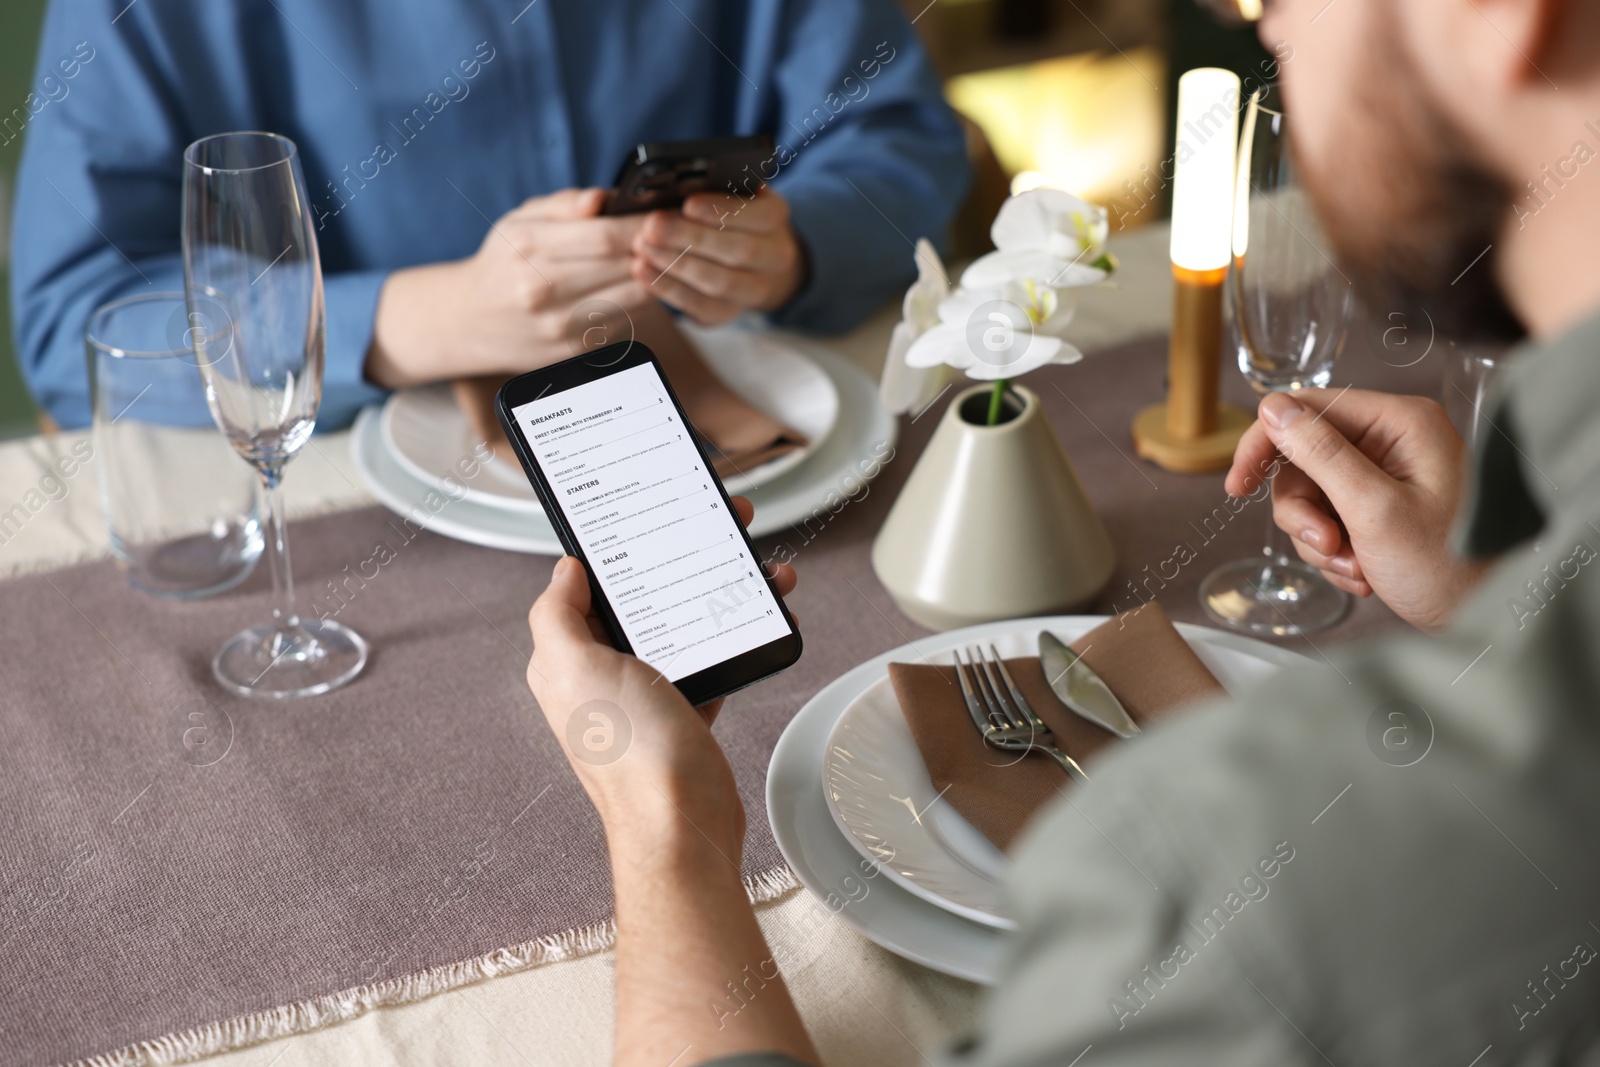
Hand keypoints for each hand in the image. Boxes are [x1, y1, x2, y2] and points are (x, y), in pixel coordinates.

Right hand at [366, 188, 650, 388]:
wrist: (470, 322)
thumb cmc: (502, 262)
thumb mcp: (519, 220)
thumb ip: (564, 204)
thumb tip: (605, 198)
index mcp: (529, 248)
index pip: (605, 236)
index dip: (644, 225)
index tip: (666, 214)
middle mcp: (542, 290)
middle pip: (623, 267)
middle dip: (658, 248)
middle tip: (679, 234)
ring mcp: (558, 326)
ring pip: (632, 298)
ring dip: (654, 276)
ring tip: (664, 257)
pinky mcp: (572, 351)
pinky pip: (623, 321)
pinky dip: (638, 301)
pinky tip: (638, 284)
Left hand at [524, 498, 797, 851]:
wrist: (682, 824)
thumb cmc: (631, 753)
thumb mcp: (575, 667)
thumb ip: (556, 614)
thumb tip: (563, 570)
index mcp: (566, 658)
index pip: (588, 584)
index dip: (620, 544)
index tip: (655, 511)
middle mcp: (602, 675)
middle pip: (644, 596)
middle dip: (683, 556)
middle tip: (724, 524)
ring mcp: (646, 696)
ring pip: (684, 622)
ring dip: (722, 590)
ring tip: (764, 569)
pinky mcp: (686, 714)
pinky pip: (713, 659)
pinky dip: (738, 634)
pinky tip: (762, 615)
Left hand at [630, 187, 806, 325]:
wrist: (743, 259)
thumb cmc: (722, 215)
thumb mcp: (723, 193)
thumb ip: (706, 188)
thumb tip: (671, 188)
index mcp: (775, 215)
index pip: (761, 215)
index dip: (724, 210)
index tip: (689, 204)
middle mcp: (775, 256)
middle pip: (740, 251)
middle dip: (692, 238)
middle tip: (653, 225)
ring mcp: (755, 289)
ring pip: (720, 282)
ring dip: (677, 265)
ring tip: (643, 247)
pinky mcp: (728, 312)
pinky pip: (700, 305)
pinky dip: (668, 288)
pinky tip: (642, 271)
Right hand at [1225, 389, 1490, 632]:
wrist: (1485, 617)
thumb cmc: (1448, 565)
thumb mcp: (1374, 508)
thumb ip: (1320, 453)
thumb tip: (1271, 408)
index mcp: (1400, 422)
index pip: (1307, 407)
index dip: (1265, 444)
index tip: (1237, 486)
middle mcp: (1392, 440)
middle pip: (1303, 459)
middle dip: (1306, 512)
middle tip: (1327, 546)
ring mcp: (1385, 474)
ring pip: (1310, 495)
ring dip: (1319, 540)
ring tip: (1354, 567)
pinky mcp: (1379, 506)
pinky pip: (1327, 520)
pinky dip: (1334, 552)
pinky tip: (1363, 573)